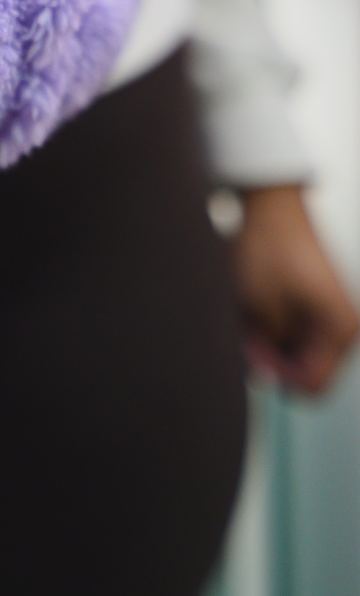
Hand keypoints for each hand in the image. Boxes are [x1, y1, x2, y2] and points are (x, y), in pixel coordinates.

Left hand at [234, 185, 358, 393]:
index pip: (313, 385)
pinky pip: (297, 333)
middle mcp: (346, 328)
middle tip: (249, 330)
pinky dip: (275, 327)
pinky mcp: (322, 308)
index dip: (279, 377)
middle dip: (274, 357)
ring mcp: (335, 318)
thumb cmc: (267, 252)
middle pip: (307, 371)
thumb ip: (268, 352)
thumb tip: (271, 377)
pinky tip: (260, 307)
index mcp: (339, 332)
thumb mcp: (259, 309)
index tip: (254, 354)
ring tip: (253, 313)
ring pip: (299, 353)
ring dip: (272, 342)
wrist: (272, 210)